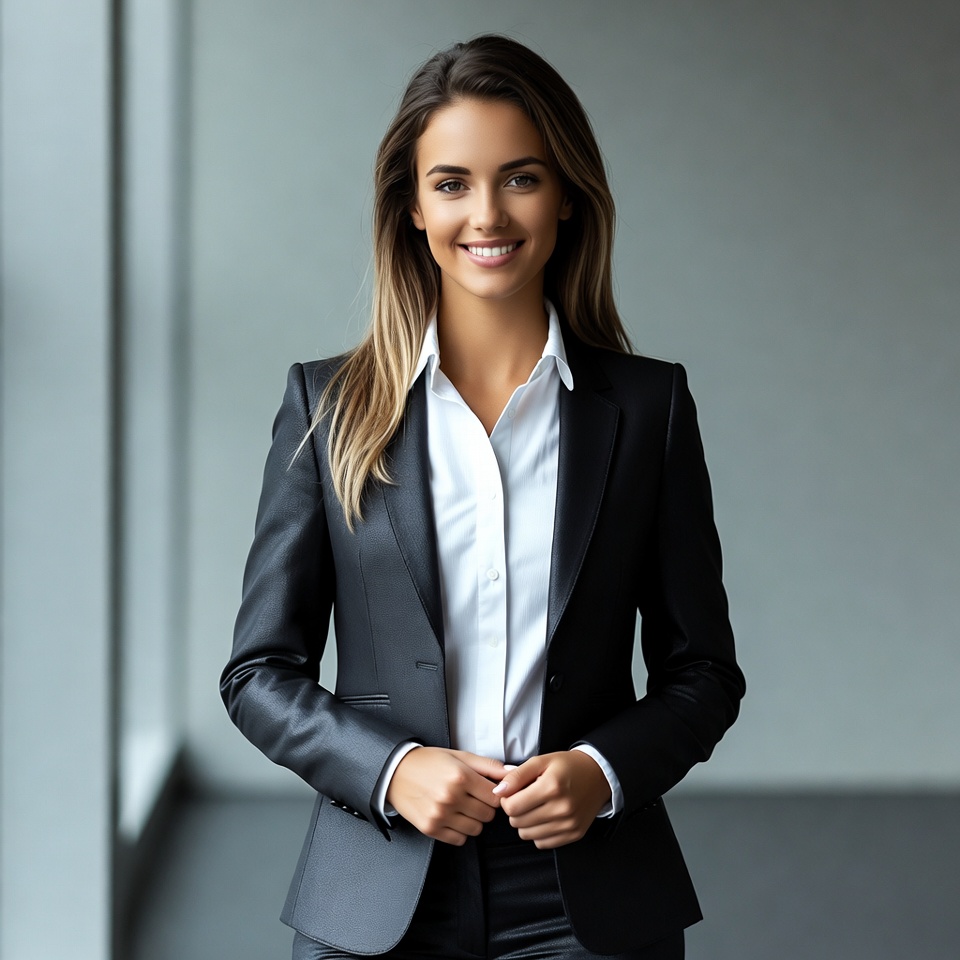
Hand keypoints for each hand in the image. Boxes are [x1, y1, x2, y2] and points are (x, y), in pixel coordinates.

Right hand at [386, 747, 505, 845]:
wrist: (396, 772)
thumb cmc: (430, 762)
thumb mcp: (460, 756)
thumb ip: (488, 765)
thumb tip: (513, 772)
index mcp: (460, 776)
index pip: (495, 798)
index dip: (495, 795)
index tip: (487, 792)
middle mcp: (451, 797)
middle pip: (487, 815)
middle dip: (484, 807)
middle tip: (473, 798)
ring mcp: (440, 815)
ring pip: (476, 830)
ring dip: (473, 820)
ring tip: (462, 807)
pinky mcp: (430, 828)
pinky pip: (459, 839)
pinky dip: (460, 831)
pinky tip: (452, 817)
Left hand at [493, 750, 610, 848]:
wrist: (598, 776)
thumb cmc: (567, 766)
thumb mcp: (541, 761)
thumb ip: (517, 775)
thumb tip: (498, 791)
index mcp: (551, 787)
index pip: (512, 807)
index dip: (506, 800)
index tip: (513, 793)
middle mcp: (561, 808)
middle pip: (517, 822)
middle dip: (515, 811)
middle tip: (525, 798)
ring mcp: (569, 824)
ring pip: (527, 835)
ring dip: (525, 823)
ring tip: (535, 807)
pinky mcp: (574, 834)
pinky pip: (542, 843)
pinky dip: (538, 833)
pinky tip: (545, 818)